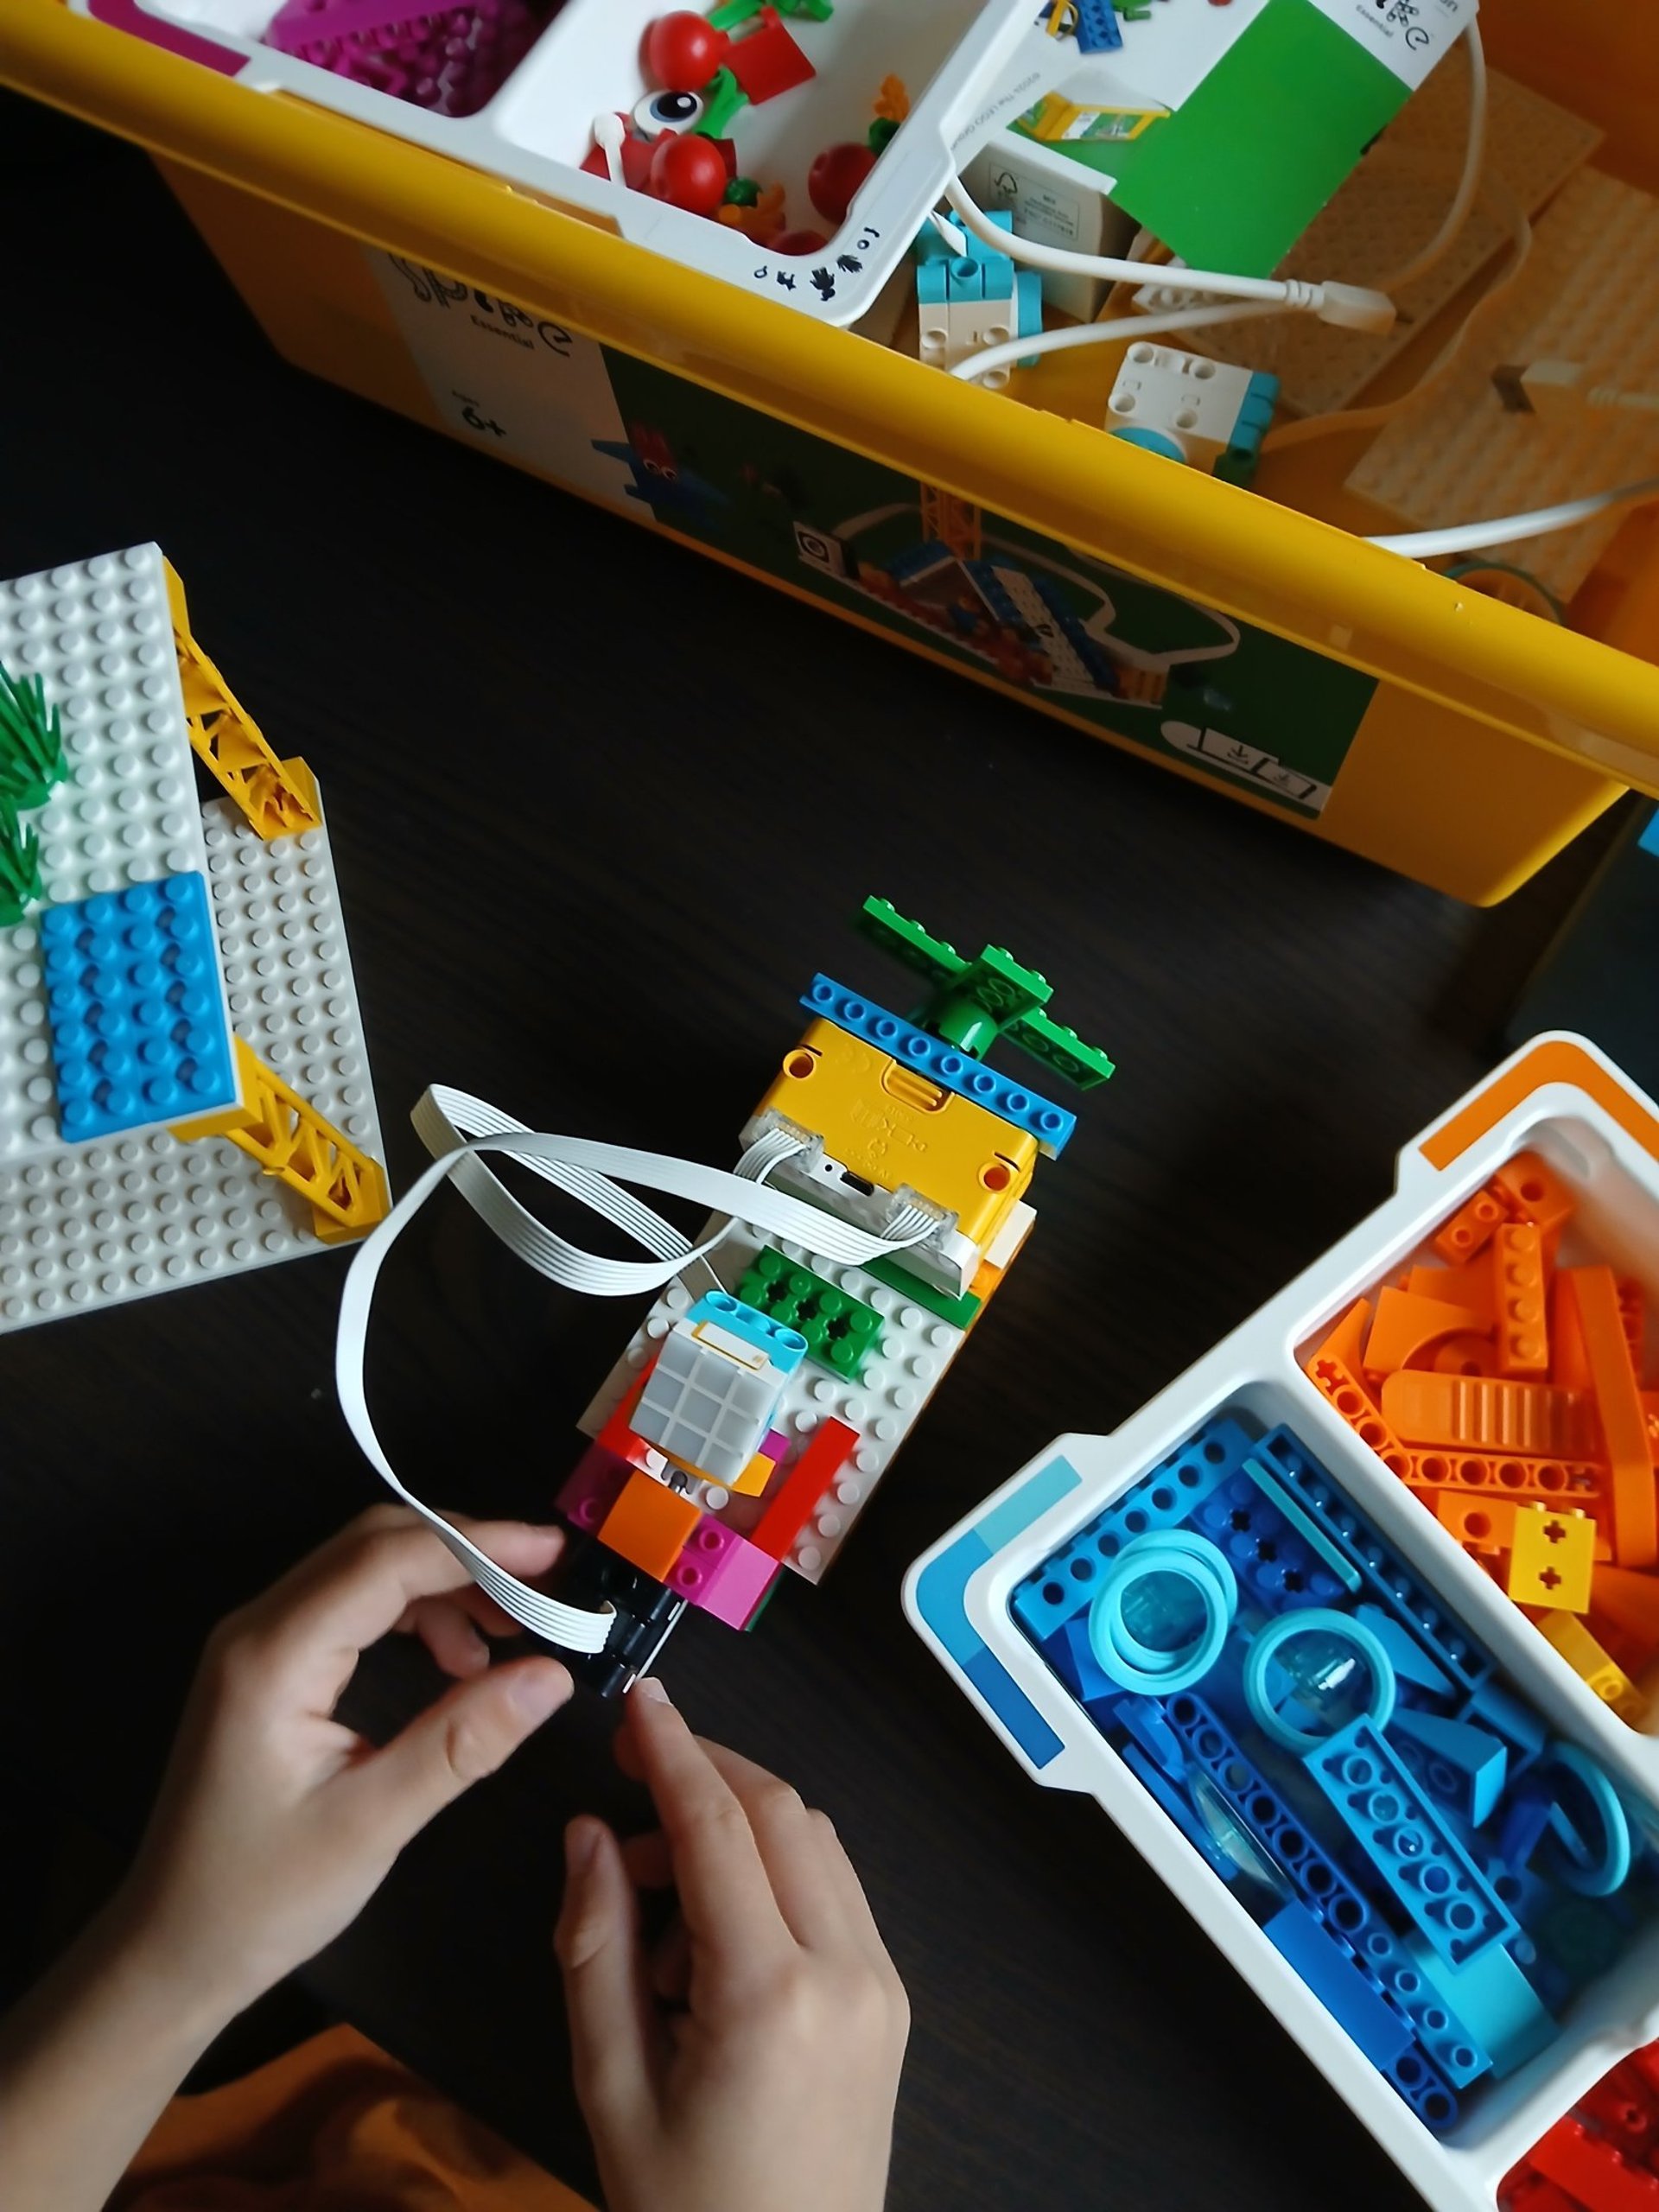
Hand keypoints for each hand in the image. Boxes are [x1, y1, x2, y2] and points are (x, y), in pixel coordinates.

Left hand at [117, 1504, 573, 2026]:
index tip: (556, 1554)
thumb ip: (463, 1740)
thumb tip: (553, 1676)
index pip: (387, 1561)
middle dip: (469, 1554)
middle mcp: (259, 1627)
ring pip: (366, 1569)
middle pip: (375, 1545)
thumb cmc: (262, 1897)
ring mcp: (259, 1642)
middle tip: (550, 1587)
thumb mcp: (373, 1824)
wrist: (171, 1950)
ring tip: (514, 1635)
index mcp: (274, 1657)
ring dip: (445, 1585)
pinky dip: (415, 1615)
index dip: (478, 1546)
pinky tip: (458, 1665)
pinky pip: (352, 1606)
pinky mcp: (270, 1665)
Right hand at [555, 1679, 909, 2211]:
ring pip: (816, 1842)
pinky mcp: (893, 2001)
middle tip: (627, 1794)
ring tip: (656, 1903)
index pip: (719, 1826)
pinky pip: (835, 1892)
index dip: (672, 1750)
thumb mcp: (610, 2085)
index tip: (637, 1701)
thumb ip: (595, 1946)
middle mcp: (847, 1972)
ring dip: (737, 1830)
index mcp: (769, 1995)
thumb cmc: (686, 2207)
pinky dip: (773, 1876)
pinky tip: (710, 1938)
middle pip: (781, 1812)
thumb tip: (590, 1833)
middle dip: (704, 1779)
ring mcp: (882, 1985)